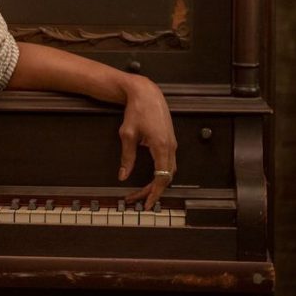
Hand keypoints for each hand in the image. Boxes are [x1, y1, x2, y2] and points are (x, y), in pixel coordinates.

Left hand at [116, 75, 177, 208]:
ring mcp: (173, 143)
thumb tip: (123, 176)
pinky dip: (161, 173)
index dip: (154, 193)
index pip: (162, 178)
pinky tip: (150, 177)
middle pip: (167, 177)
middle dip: (153, 191)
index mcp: (162, 147)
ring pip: (169, 171)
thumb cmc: (136, 110)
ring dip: (157, 182)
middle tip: (137, 199)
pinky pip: (168, 162)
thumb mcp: (127, 135)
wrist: (146, 92)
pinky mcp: (170, 140)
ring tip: (141, 191)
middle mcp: (171, 147)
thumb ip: (127, 157)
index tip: (147, 203)